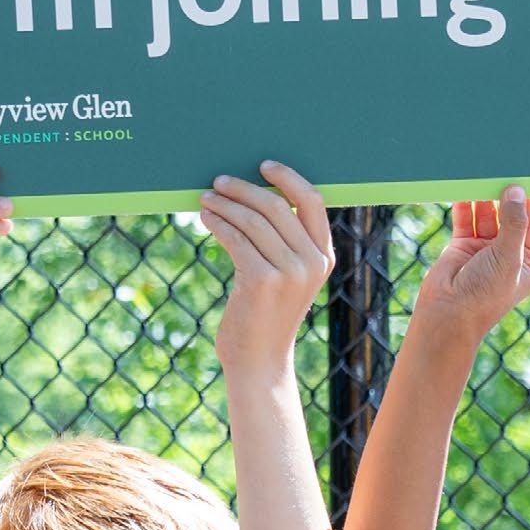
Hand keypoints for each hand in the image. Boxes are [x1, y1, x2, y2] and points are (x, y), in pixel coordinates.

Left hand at [201, 162, 333, 376]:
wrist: (259, 363)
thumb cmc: (267, 318)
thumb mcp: (288, 279)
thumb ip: (286, 244)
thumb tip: (258, 196)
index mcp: (323, 257)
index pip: (312, 201)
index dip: (288, 177)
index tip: (263, 165)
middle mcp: (311, 263)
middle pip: (276, 205)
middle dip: (243, 188)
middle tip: (219, 182)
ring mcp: (289, 272)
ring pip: (252, 219)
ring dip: (224, 204)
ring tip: (206, 199)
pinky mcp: (261, 280)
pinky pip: (235, 238)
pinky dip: (217, 222)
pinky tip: (206, 217)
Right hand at [407, 185, 529, 349]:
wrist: (447, 315)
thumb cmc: (484, 294)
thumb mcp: (508, 257)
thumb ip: (514, 222)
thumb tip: (517, 190)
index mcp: (528, 262)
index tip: (526, 176)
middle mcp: (508, 254)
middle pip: (510, 215)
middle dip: (506, 194)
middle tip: (503, 168)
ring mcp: (485, 249)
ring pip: (487, 214)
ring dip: (485, 196)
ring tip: (483, 173)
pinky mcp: (462, 245)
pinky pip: (466, 218)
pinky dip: (465, 203)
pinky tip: (464, 186)